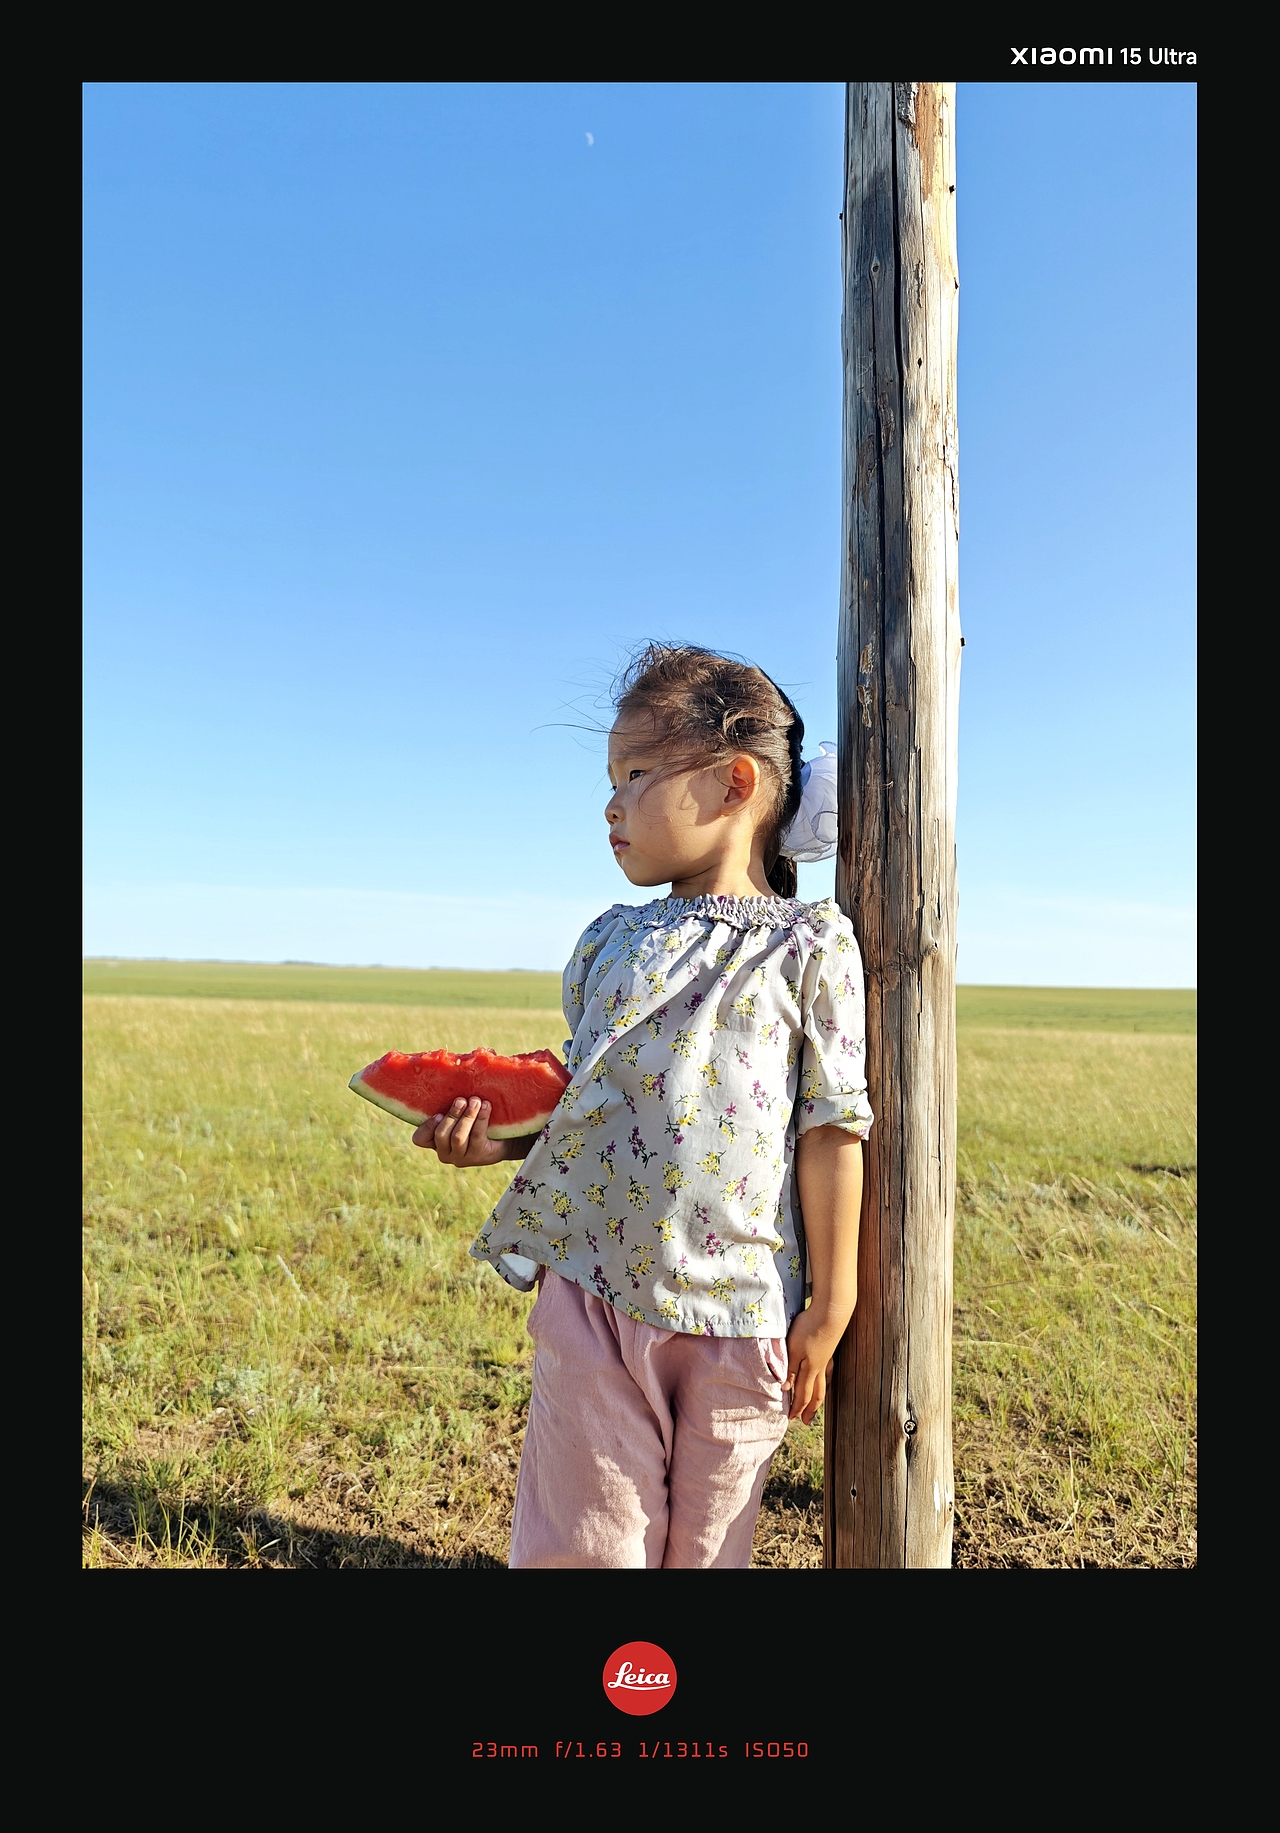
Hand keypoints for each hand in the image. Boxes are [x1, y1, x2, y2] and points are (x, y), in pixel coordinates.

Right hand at [411, 1096, 509, 1167]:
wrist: (502, 1138)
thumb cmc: (475, 1119)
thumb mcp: (460, 1110)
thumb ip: (451, 1096)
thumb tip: (456, 1063)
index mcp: (435, 1141)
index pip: (420, 1139)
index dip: (427, 1127)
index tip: (438, 1113)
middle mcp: (445, 1153)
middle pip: (441, 1135)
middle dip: (451, 1115)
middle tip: (461, 1100)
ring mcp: (461, 1157)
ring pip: (458, 1137)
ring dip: (467, 1116)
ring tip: (476, 1101)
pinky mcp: (478, 1156)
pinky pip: (477, 1136)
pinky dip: (481, 1119)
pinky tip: (486, 1106)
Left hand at [783, 1306, 846, 1423]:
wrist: (832, 1311)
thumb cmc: (810, 1328)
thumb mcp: (793, 1349)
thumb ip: (790, 1369)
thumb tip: (786, 1390)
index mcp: (810, 1369)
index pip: (802, 1394)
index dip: (797, 1407)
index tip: (791, 1418)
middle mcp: (820, 1367)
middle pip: (816, 1393)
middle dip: (810, 1408)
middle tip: (807, 1420)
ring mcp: (827, 1358)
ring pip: (823, 1383)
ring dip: (819, 1396)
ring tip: (816, 1403)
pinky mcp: (829, 1347)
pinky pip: (827, 1371)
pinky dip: (825, 1379)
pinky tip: (824, 1375)